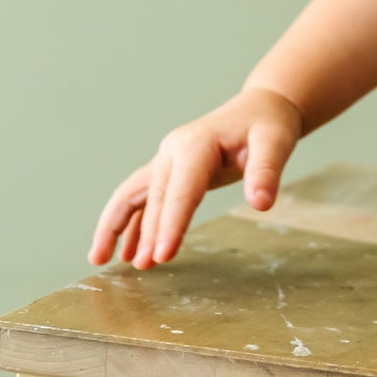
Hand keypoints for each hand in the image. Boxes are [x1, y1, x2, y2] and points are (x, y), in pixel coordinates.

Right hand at [87, 86, 304, 270]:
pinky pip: (143, 199)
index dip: (172, 224)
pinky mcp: (170, 170)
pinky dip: (131, 224)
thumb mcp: (276, 143)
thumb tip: (261, 204)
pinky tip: (125, 252)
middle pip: (156, 197)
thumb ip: (267, 172)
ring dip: (116, 226)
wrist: (260, 108)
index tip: (163, 255)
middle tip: (145, 267)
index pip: (180, 190)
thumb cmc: (269, 125)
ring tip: (100, 260)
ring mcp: (167, 160)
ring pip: (132, 195)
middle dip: (147, 233)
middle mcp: (173, 151)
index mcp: (196, 144)